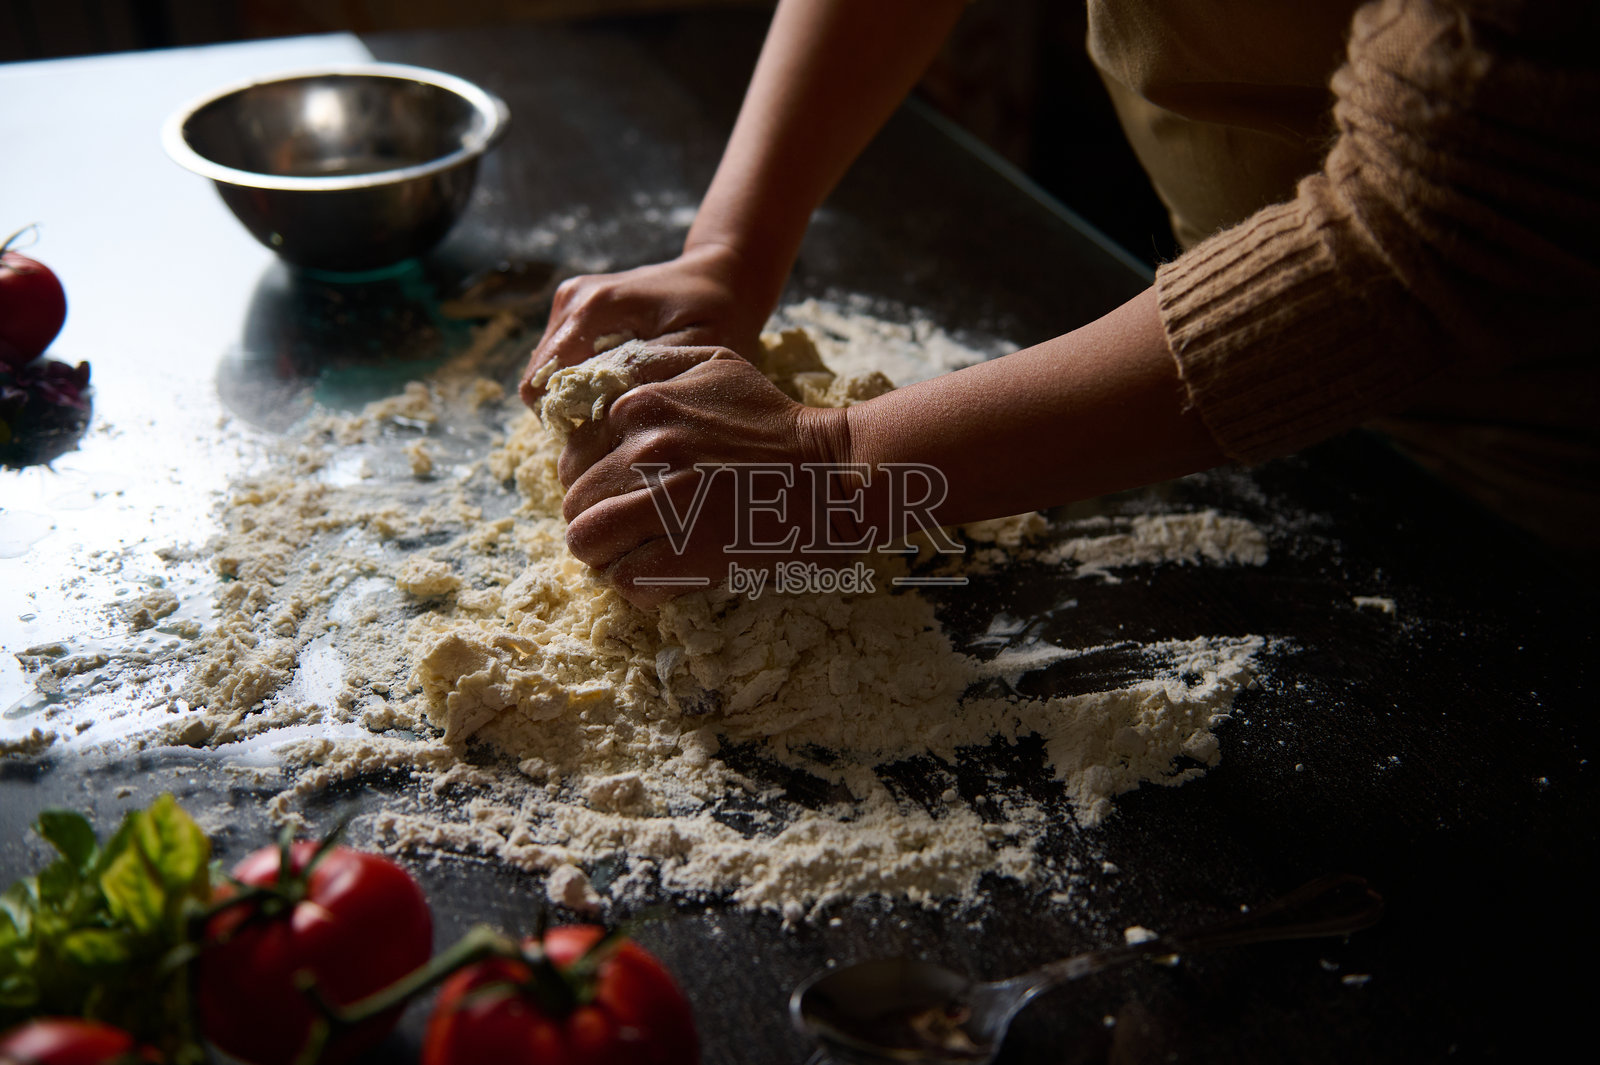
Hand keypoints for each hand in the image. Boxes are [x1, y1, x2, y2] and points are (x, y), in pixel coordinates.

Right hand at [518, 243, 772, 407]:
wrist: (718, 275)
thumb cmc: (716, 312)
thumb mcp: (695, 349)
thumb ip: (649, 376)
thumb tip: (607, 410)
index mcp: (594, 308)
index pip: (543, 383)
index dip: (567, 419)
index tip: (606, 432)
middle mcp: (572, 301)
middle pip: (539, 380)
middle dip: (573, 410)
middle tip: (620, 420)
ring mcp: (569, 302)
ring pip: (548, 373)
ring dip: (578, 394)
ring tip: (624, 398)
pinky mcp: (575, 310)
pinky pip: (562, 361)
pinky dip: (584, 380)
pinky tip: (620, 382)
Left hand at [558, 350, 853, 607]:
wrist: (832, 473)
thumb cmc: (774, 423)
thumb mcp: (714, 365)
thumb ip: (653, 366)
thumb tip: (600, 391)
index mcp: (643, 404)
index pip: (574, 453)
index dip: (595, 478)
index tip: (623, 490)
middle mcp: (646, 448)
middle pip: (576, 500)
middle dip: (597, 519)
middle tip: (632, 529)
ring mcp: (663, 501)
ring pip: (586, 542)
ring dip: (608, 556)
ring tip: (639, 556)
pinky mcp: (684, 551)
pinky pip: (625, 580)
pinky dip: (641, 586)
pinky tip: (668, 574)